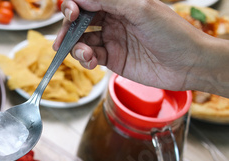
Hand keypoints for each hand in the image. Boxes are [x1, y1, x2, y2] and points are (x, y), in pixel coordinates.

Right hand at [53, 0, 211, 92]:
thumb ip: (110, 1)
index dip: (75, 6)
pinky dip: (85, 59)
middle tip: (62, 39)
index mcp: (121, 4)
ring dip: (76, 47)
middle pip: (80, 22)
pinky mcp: (113, 60)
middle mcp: (114, 20)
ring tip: (83, 54)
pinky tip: (91, 61)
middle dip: (68, 29)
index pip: (89, 1)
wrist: (187, 64)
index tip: (70, 13)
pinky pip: (90, 57)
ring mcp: (112, 40)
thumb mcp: (141, 10)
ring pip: (82, 41)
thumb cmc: (172, 33)